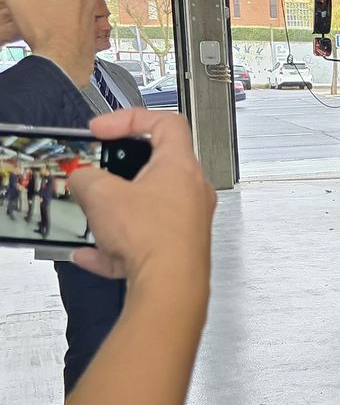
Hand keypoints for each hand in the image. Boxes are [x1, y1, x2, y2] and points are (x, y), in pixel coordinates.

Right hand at [0, 0, 92, 71]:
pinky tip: (51, 26)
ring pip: (73, 0)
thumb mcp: (18, 3)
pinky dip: (64, 18)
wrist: (63, 63)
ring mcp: (90, 14)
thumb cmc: (48, 32)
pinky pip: (76, 17)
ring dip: (58, 1)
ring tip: (41, 10)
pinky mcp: (90, 29)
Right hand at [68, 109, 216, 286]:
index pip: (166, 122)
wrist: (170, 286)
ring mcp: (189, 221)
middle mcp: (192, 191)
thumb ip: (86, 177)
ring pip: (146, 208)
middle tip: (97, 178)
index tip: (104, 129)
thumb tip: (82, 177)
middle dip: (119, 173)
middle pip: (154, 168)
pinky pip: (143, 240)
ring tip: (97, 221)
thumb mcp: (101, 195)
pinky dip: (118, 246)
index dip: (131, 118)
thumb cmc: (153, 238)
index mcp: (181, 166)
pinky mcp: (180, 248)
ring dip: (117, 213)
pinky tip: (95, 255)